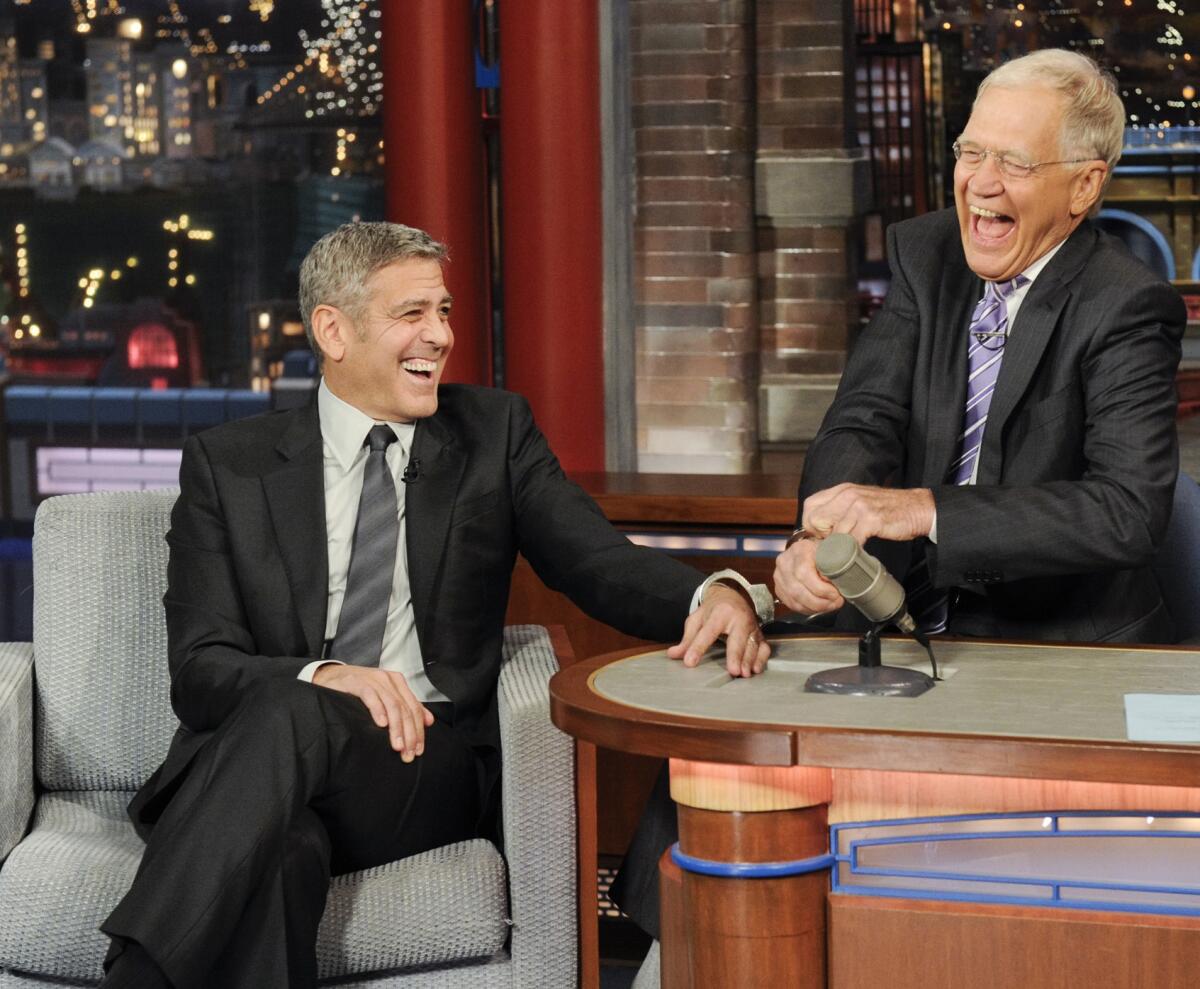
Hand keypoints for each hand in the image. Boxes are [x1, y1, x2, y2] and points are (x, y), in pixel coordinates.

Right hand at [312, 664, 433, 761]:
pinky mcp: (357, 682)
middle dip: (409, 733)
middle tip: (408, 752)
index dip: (418, 730)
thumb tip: (428, 721)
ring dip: (396, 728)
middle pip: (405, 709)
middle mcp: (388, 680)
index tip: (418, 749)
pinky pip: (371, 696)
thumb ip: (406, 707)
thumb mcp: (385, 696)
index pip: (414, 708)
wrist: (331, 677)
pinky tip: (381, 724)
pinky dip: (378, 711)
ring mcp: (373, 680)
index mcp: (398, 682)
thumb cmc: (358, 689)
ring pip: (392, 705)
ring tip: (397, 745)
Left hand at [667, 583, 769, 677]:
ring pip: (753, 644)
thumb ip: (687, 638)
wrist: (732, 597)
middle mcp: (739, 618)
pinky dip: (762, 659)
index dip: (698, 647)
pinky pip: (764, 647)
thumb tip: (673, 654)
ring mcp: (751, 627)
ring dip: (749, 660)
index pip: (708, 632)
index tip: (690, 662)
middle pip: (738, 638)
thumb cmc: (712, 611)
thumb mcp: (696, 619)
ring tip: (744, 674)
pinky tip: (755, 669)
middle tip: (733, 671)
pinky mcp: (760, 635)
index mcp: (720, 612)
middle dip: (736, 655)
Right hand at [772, 535, 844, 615]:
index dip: (821, 589)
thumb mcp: (832, 551)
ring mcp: (779, 576)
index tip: (836, 594)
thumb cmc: (822, 551)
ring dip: (815, 608)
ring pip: (795, 600)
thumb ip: (835, 563)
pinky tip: (819, 607)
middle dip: (820, 602)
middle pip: (798, 590)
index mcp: (799, 550)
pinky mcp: (779, 588)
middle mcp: (785, 562)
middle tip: (836, 603)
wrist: (808, 551)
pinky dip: (807, 609)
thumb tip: (838, 581)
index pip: (804, 573)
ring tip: (830, 606)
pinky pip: (792, 604)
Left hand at [801, 484, 934, 543]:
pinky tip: (854, 556)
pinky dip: (850, 552)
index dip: (811, 525)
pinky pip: (850, 540)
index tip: (821, 538)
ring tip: (840, 557)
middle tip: (831, 549)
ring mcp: (859, 506)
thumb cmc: (888, 510)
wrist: (918, 508)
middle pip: (815, 520)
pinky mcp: (871, 519)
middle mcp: (847, 494)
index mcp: (842, 490)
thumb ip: (840, 511)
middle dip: (820, 538)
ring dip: (834, 549)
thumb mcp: (859, 503)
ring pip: (832, 533)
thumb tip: (820, 530)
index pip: (810, 506)